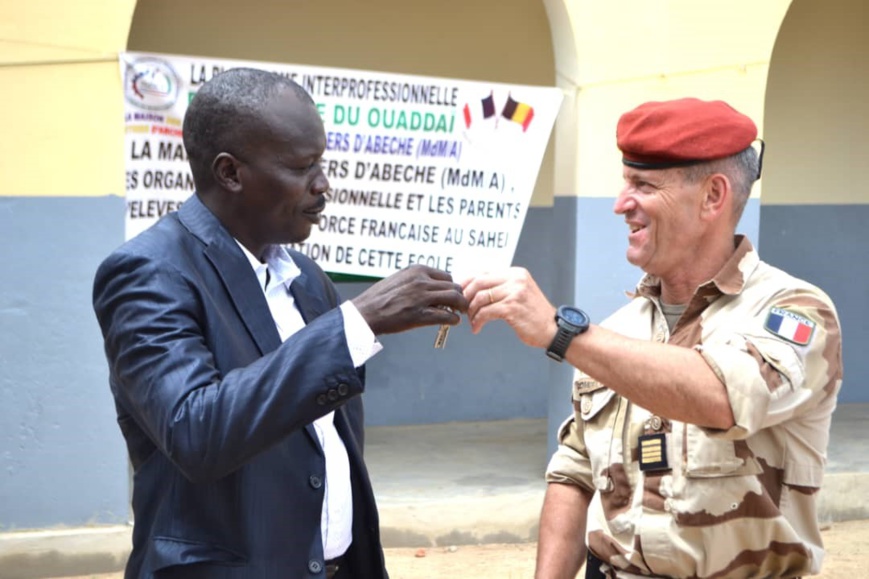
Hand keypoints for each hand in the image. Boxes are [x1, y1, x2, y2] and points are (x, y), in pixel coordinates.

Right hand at [352, 265, 468, 334]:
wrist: (365, 312)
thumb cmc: (379, 298)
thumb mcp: (399, 279)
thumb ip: (417, 280)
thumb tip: (432, 286)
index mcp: (417, 270)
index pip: (446, 275)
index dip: (451, 286)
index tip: (451, 294)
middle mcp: (422, 281)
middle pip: (454, 286)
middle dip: (459, 297)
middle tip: (460, 306)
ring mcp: (422, 297)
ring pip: (455, 299)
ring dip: (461, 307)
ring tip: (460, 313)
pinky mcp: (420, 315)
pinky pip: (447, 316)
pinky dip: (453, 319)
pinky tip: (452, 322)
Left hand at [462, 267, 556, 349]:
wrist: (552, 329)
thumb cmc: (533, 314)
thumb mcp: (519, 293)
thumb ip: (500, 287)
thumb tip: (473, 289)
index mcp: (515, 273)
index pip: (483, 273)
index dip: (467, 283)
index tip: (460, 294)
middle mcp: (515, 279)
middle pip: (479, 283)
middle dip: (466, 297)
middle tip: (462, 309)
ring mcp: (514, 292)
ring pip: (480, 298)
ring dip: (472, 311)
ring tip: (472, 320)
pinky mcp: (512, 307)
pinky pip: (486, 312)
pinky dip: (478, 321)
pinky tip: (477, 327)